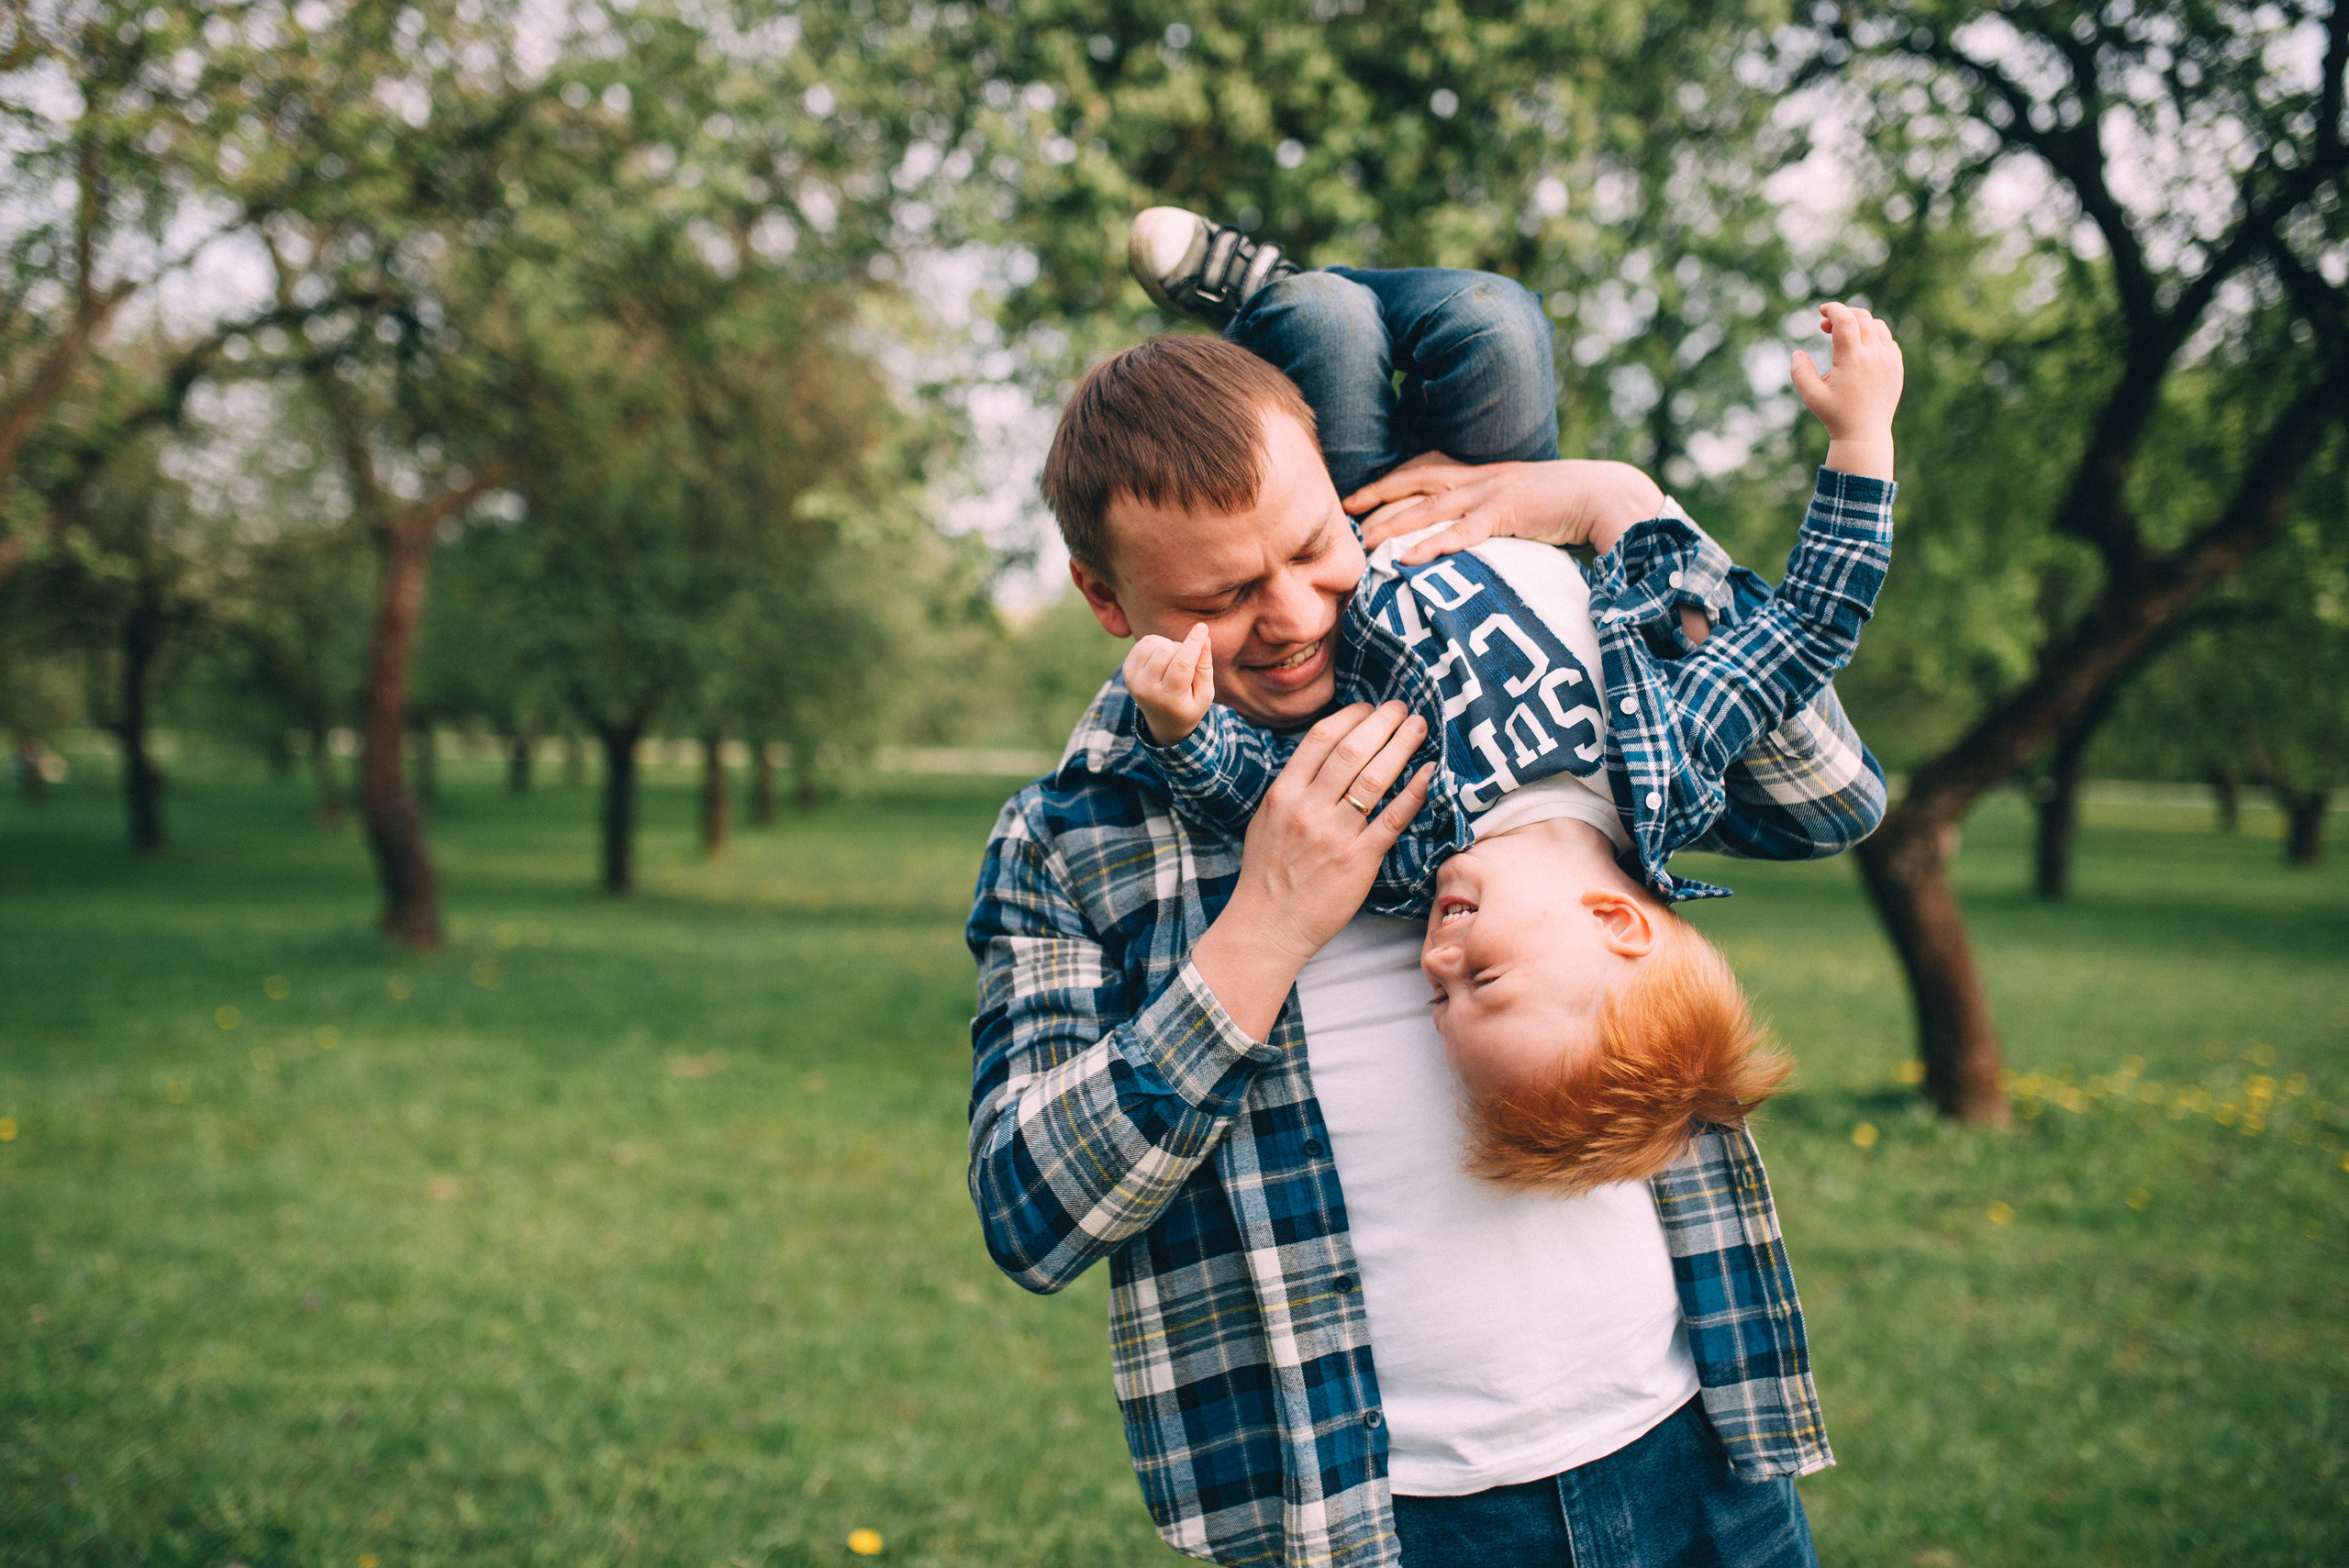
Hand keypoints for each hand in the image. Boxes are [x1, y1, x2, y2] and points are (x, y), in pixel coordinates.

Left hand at [1124, 622, 1214, 745]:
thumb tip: (1204, 637)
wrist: (1162, 722)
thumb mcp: (1205, 694)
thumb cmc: (1189, 706)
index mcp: (1168, 699)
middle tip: (1188, 661)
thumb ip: (1204, 667)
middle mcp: (1145, 689)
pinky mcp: (1126, 669)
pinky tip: (1163, 659)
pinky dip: (1158, 644)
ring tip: (1174, 661)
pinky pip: (1144, 642)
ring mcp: (1132, 678)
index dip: (1192, 644)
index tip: (1202, 627)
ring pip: (1154, 643)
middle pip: (1167, 651)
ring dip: (1170, 645)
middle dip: (1183, 648)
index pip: (1181, 665)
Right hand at [1189, 702, 1435, 1038]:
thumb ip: (1294, 788)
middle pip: (1352, 750)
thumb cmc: (1268, 874)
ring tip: (1419, 729)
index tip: (1370, 708)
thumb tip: (1327, 755)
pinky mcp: (1359, 860)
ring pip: (1375, 778)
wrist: (1268, 926)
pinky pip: (1393, 818)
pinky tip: (1428, 773)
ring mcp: (1335, 834)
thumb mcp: (1267, 820)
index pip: (1320, 738)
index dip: (1351, 716)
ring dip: (1402, 747)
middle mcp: (1308, 809)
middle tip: (1403, 708)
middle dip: (1383, 722)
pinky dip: (1414, 792)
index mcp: (1282, 794)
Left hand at [1345, 453, 1666, 562]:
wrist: (1607, 494)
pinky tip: (1409, 560)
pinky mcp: (1509, 514)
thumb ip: (1491, 512)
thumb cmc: (1567, 504)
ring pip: (1431, 508)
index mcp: (1481, 473)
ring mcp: (1492, 494)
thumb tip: (1467, 532)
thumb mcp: (1519, 501)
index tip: (1358, 496)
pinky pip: (1464, 532)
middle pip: (1416, 483)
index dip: (1388, 481)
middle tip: (1344, 514)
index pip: (1423, 469)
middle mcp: (1479, 478)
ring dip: (1396, 524)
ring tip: (1366, 543)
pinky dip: (1435, 545)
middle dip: (1378, 497)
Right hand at [1791, 302, 1902, 480]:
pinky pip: (1888, 340)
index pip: (1845, 319)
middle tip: (1826, 327)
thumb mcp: (1810, 395)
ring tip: (1845, 335)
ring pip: (1877, 326)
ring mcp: (1889, 360)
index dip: (1832, 309)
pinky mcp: (1897, 366)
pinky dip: (1874, 337)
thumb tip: (1797, 352)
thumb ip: (1799, 371)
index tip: (1821, 311)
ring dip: (1859, 323)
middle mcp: (1874, 355)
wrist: (1865, 434)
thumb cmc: (1834, 415)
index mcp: (1852, 359)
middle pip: (1861, 317)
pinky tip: (1861, 349)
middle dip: (1843, 315)